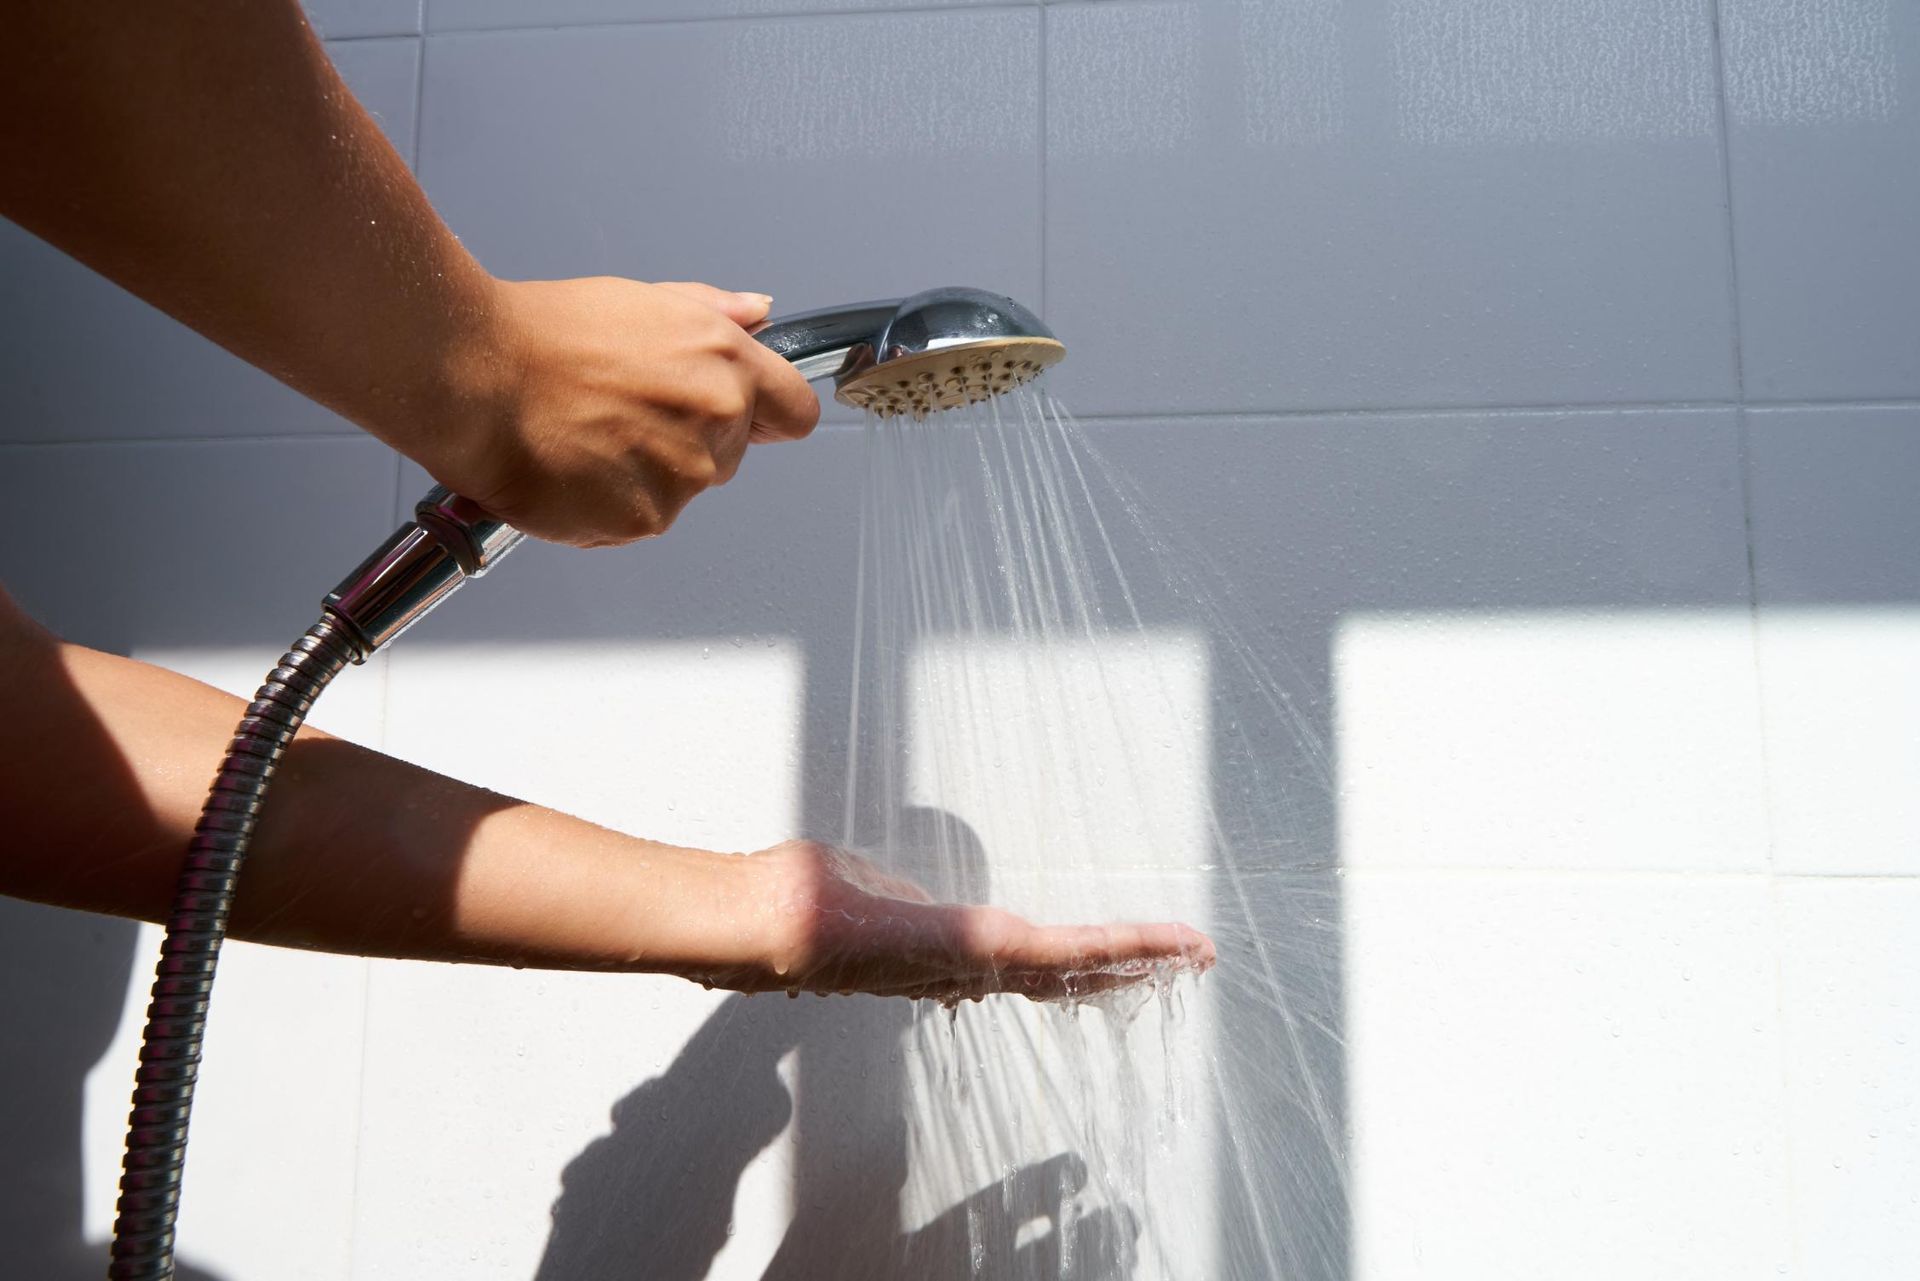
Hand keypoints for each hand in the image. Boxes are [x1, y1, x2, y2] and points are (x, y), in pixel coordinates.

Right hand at [430, 277, 820, 547]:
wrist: (474, 375)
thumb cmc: (542, 334)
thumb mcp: (641, 300)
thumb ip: (712, 312)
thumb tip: (757, 313)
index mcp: (725, 364)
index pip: (794, 413)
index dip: (770, 417)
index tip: (751, 419)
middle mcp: (715, 421)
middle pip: (730, 455)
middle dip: (688, 440)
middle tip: (622, 412)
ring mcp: (681, 477)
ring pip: (682, 491)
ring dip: (644, 475)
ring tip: (586, 435)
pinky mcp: (641, 520)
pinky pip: (637, 523)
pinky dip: (608, 506)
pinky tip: (572, 468)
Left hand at [714, 840, 1215, 1001]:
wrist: (766, 922)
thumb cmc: (794, 903)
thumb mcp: (862, 888)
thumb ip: (890, 895)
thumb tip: (894, 889)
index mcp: (942, 953)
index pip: (1025, 963)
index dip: (1078, 964)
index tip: (1119, 960)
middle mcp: (965, 969)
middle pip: (1064, 974)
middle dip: (1127, 968)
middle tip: (1186, 961)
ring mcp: (976, 963)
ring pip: (1074, 965)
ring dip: (1138, 958)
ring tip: (1192, 952)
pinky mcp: (979, 951)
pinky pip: (1063, 951)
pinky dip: (1119, 947)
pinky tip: (1163, 945)